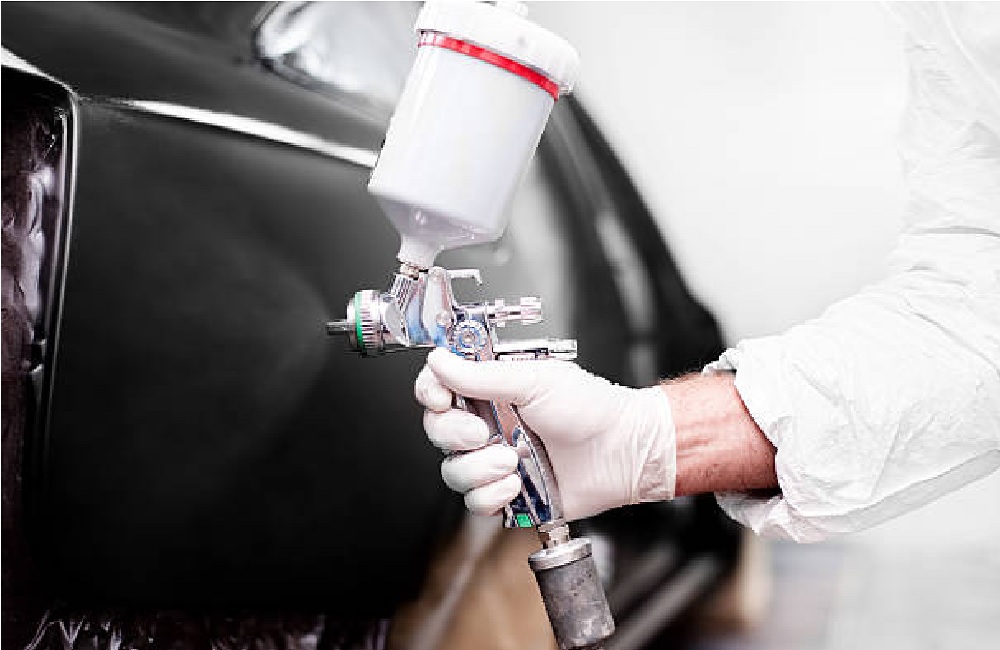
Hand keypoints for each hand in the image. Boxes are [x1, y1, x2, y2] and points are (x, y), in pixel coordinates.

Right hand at [414, 348, 675, 520]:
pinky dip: (491, 495)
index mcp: (490, 391)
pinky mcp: (506, 493)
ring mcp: (494, 460)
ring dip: (478, 468)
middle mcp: (487, 425)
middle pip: (437, 431)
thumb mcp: (534, 380)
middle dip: (454, 434)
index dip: (430, 393)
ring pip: (452, 471)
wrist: (622, 451)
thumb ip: (480, 375)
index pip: (437, 388)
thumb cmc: (590, 408)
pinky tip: (516, 485)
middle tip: (482, 432)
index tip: (440, 398)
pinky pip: (475, 501)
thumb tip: (439, 361)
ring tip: (511, 462)